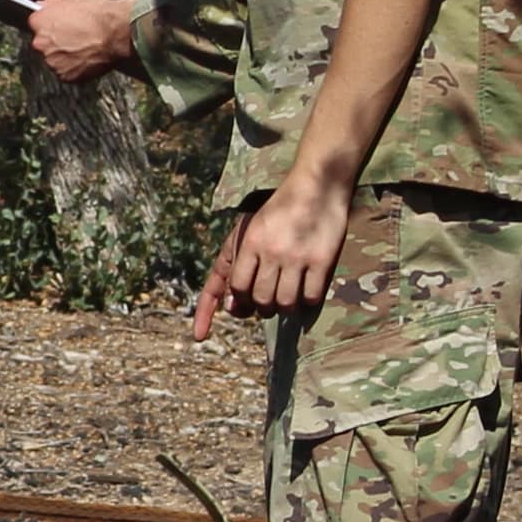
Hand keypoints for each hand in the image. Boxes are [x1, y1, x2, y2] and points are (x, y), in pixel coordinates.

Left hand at [27, 0, 140, 82]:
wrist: (117, 33)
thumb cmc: (99, 15)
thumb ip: (52, 5)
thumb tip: (42, 6)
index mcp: (40, 23)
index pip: (36, 24)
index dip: (50, 25)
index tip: (59, 26)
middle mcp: (41, 44)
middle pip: (44, 44)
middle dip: (56, 41)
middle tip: (75, 38)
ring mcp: (52, 61)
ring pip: (54, 59)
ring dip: (64, 56)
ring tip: (84, 48)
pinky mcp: (65, 76)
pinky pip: (66, 72)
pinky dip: (74, 68)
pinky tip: (87, 57)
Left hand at [193, 178, 350, 338]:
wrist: (318, 185)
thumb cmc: (279, 211)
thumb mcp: (248, 231)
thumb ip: (236, 267)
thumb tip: (232, 309)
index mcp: (249, 243)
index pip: (232, 287)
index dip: (216, 311)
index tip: (198, 336)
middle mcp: (270, 252)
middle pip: (258, 300)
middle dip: (260, 307)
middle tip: (268, 299)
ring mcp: (297, 257)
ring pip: (283, 304)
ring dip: (283, 308)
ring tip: (286, 297)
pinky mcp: (322, 261)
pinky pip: (310, 298)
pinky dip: (306, 302)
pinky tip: (305, 293)